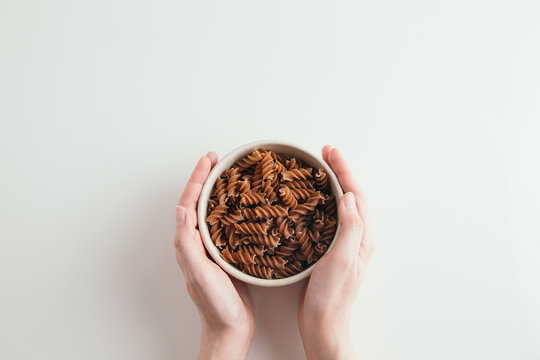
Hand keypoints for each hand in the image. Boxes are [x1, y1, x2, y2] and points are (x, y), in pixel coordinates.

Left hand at [174, 152, 254, 359]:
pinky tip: (241, 204)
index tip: (209, 160)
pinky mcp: (224, 253)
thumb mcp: (201, 275)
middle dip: (205, 178)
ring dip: (217, 190)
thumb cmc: (216, 306)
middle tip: (217, 159)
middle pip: (198, 202)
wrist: (230, 329)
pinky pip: (224, 223)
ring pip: (211, 211)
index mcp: (188, 243)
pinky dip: (230, 208)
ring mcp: (210, 248)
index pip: (189, 202)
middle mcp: (196, 242)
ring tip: (228, 174)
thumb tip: (180, 210)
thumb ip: (188, 244)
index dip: (198, 179)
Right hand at [298, 146, 374, 359]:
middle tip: (325, 152)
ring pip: (341, 203)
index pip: (355, 193)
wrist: (323, 322)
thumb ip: (349, 227)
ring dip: (332, 183)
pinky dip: (323, 200)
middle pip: (350, 194)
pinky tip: (312, 198)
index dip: (343, 170)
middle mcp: (356, 236)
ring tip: (320, 167)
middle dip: (340, 170)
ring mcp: (344, 242)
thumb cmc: (332, 295)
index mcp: (362, 235)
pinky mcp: (331, 248)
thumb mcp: (342, 259)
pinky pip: (330, 215)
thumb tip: (347, 195)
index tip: (330, 152)